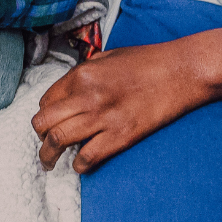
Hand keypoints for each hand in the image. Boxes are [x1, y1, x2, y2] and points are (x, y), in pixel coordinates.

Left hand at [31, 41, 208, 173]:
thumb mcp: (109, 56)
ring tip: (49, 162)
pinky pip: (88, 157)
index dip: (44, 114)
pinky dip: (80, 165)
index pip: (46, 100)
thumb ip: (86, 72)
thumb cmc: (149, 61)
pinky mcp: (121, 135)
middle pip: (44, 122)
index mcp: (82, 74)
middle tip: (43, 144)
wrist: (182, 71)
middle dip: (39, 136)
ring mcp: (103, 117)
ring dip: (49, 155)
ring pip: (59, 141)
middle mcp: (87, 96)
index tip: (48, 122)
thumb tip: (71, 88)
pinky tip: (81, 165)